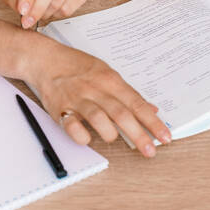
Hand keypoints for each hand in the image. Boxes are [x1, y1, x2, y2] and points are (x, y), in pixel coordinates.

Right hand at [27, 42, 172, 157]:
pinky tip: (87, 138)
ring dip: (110, 133)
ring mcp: (77, 99)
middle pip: (121, 114)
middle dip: (138, 134)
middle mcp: (95, 89)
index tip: (165, 137)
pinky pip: (72, 126)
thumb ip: (127, 93)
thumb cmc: (77, 66)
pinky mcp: (60, 109)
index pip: (137, 103)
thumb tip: (151, 109)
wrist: (45, 59)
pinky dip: (81, 135)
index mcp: (110, 80)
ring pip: (99, 119)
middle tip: (150, 151)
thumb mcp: (105, 72)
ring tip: (114, 138)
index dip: (152, 122)